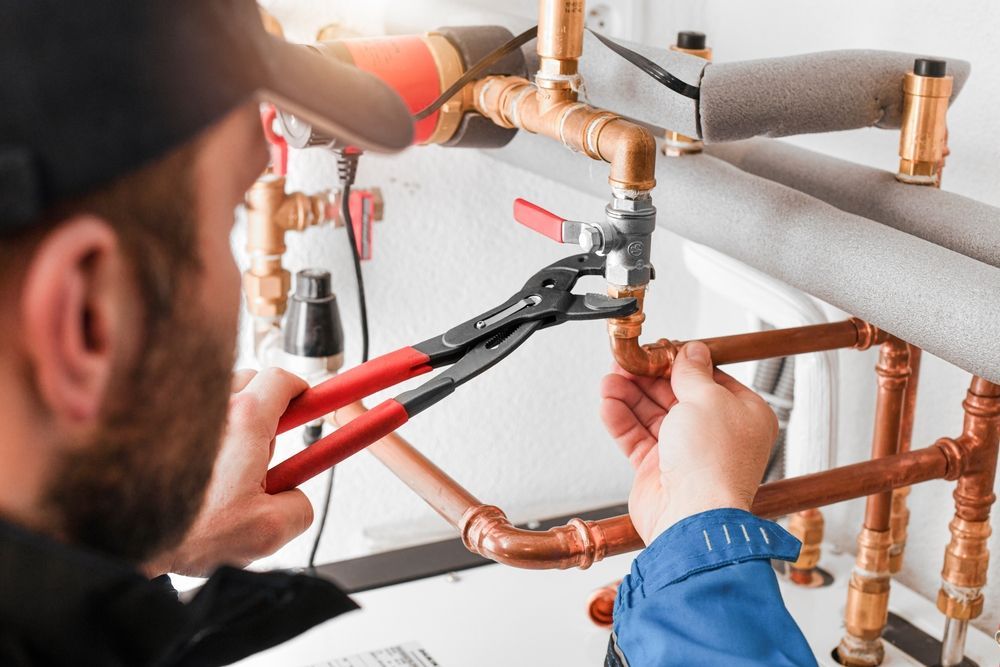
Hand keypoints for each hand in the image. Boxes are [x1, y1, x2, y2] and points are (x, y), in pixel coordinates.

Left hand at [145, 368, 314, 576]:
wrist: (126, 540)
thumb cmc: (183, 533)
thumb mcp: (268, 532)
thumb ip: (299, 508)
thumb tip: (296, 500)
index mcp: (245, 421)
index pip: (283, 379)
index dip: (302, 391)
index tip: (309, 404)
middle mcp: (212, 408)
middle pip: (252, 382)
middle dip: (268, 408)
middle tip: (271, 445)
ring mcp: (182, 415)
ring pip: (220, 397)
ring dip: (234, 419)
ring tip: (232, 461)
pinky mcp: (155, 427)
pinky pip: (189, 415)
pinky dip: (202, 430)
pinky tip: (201, 466)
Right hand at [600, 342, 777, 544]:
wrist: (692, 516)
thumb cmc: (713, 464)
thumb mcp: (707, 399)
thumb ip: (692, 373)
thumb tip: (691, 351)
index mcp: (742, 415)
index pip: (709, 379)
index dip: (681, 363)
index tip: (658, 350)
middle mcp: (715, 434)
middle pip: (675, 395)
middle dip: (647, 378)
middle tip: (625, 363)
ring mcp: (686, 453)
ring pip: (652, 416)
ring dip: (629, 396)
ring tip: (609, 381)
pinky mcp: (659, 470)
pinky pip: (637, 439)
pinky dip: (622, 421)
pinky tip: (608, 404)